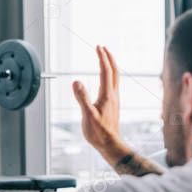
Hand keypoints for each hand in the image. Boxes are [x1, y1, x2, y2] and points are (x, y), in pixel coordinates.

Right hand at [73, 45, 125, 159]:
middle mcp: (113, 95)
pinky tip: (106, 79)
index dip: (102, 58)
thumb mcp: (88, 115)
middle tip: (102, 47)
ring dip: (111, 65)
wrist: (110, 144)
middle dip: (109, 57)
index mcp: (107, 95)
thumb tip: (76, 81)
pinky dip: (110, 75)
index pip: (105, 71)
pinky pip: (113, 84)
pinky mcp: (113, 104)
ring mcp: (114, 99)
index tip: (98, 47)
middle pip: (114, 71)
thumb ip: (82, 98)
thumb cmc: (99, 132)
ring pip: (115, 77)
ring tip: (105, 59)